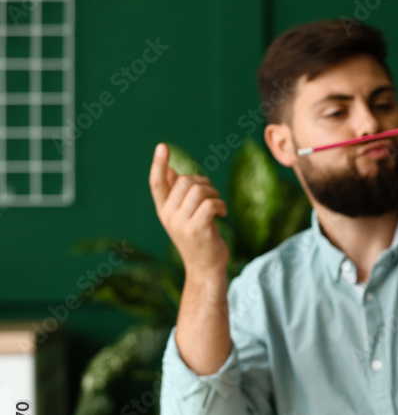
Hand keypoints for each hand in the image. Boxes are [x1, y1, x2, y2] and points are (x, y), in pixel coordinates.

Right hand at [148, 143, 228, 277]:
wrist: (205, 268)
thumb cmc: (198, 238)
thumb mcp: (184, 216)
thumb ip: (177, 194)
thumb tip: (171, 170)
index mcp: (163, 210)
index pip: (157, 183)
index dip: (159, 164)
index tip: (162, 146)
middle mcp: (168, 216)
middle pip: (185, 181)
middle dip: (204, 182)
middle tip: (213, 196)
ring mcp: (181, 223)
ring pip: (199, 190)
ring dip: (215, 193)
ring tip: (218, 205)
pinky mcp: (197, 230)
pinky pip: (211, 203)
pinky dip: (221, 205)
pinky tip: (223, 215)